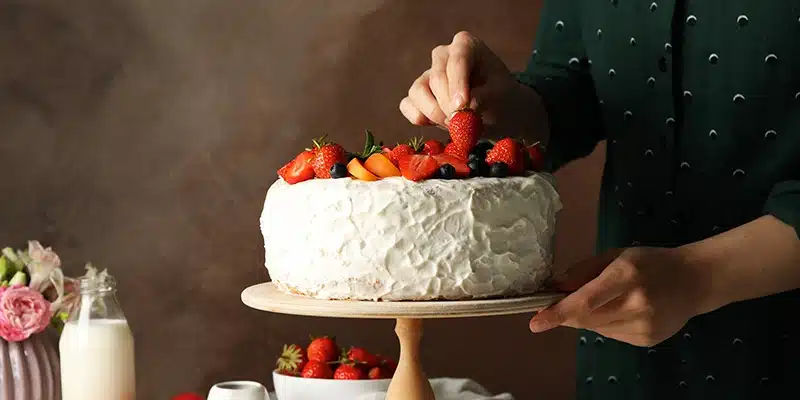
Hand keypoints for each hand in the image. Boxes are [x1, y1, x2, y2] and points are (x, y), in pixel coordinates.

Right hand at [399, 31, 516, 128]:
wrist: (497, 111)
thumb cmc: (501, 97)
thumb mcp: (501, 95)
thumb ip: (483, 98)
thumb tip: (460, 108)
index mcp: (466, 45)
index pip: (458, 60)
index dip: (457, 84)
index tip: (462, 106)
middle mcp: (443, 55)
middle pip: (437, 78)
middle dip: (449, 105)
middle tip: (463, 123)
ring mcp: (427, 74)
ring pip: (418, 91)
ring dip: (435, 114)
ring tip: (456, 125)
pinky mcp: (417, 95)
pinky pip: (407, 105)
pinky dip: (420, 118)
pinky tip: (438, 124)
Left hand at [529, 247, 709, 346]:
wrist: (696, 281)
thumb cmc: (652, 263)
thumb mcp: (617, 255)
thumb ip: (584, 271)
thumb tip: (554, 287)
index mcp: (626, 276)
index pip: (586, 301)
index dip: (558, 313)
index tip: (536, 322)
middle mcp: (635, 304)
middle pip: (586, 318)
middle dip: (567, 312)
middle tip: (562, 301)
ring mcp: (643, 326)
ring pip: (595, 328)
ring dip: (589, 317)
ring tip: (609, 299)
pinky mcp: (647, 340)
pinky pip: (611, 335)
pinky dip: (606, 324)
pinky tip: (623, 310)